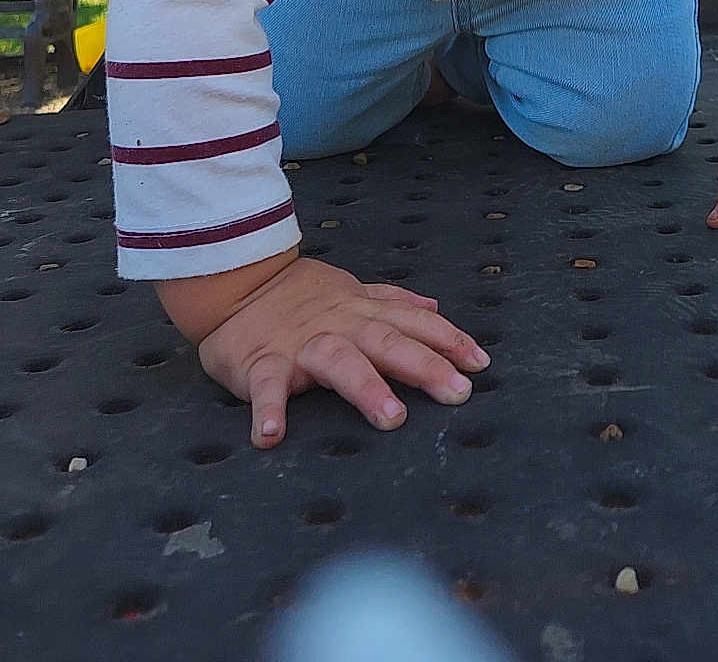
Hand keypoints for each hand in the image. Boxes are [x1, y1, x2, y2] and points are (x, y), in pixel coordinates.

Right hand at [196, 256, 490, 447]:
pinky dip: (268, 410)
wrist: (236, 282)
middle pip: (388, 342)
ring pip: (338, 361)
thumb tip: (435, 305)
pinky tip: (271, 436)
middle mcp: (339, 325)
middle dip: (425, 366)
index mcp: (361, 311)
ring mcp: (301, 344)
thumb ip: (392, 301)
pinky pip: (266, 386)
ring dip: (365, 387)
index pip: (413, 322)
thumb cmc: (299, 295)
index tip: (480, 362)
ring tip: (392, 416)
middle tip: (458, 392)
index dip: (448, 339)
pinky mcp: (261, 362)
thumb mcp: (351, 291)